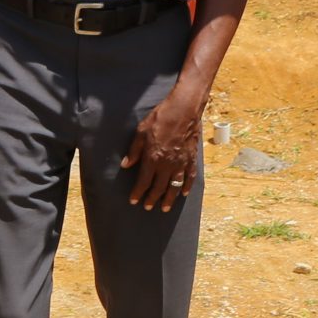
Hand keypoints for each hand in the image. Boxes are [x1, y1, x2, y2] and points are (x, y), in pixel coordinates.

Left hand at [121, 86, 204, 212]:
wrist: (184, 109)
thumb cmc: (160, 118)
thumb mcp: (141, 131)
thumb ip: (134, 151)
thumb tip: (125, 165)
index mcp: (152, 158)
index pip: (143, 182)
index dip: (138, 193)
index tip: (134, 201)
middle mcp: (167, 164)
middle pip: (159, 187)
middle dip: (152, 199)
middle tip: (148, 207)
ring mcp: (181, 162)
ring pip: (174, 186)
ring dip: (169, 198)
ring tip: (165, 207)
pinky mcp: (191, 158)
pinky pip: (189, 177)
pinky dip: (186, 186)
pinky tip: (183, 193)